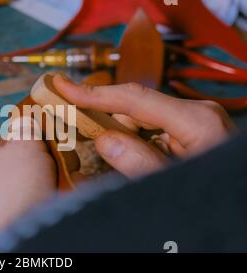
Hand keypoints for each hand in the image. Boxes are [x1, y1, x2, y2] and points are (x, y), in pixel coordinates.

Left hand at [0, 119, 56, 237]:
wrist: (11, 239)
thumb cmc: (12, 189)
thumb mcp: (22, 145)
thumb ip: (28, 126)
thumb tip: (28, 117)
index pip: (16, 130)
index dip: (36, 129)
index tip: (53, 131)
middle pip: (37, 151)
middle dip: (55, 154)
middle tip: (60, 161)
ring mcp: (13, 192)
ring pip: (48, 172)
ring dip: (62, 173)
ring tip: (65, 181)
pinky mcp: (27, 210)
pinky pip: (51, 193)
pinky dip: (62, 191)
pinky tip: (67, 192)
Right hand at [53, 74, 234, 177]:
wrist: (235, 208)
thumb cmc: (214, 195)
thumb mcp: (173, 182)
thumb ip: (140, 163)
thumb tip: (105, 140)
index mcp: (195, 120)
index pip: (133, 98)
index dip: (94, 93)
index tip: (63, 86)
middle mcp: (194, 113)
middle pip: (134, 108)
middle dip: (104, 119)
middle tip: (72, 126)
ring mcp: (192, 121)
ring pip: (141, 121)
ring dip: (120, 136)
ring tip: (103, 155)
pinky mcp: (188, 131)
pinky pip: (151, 131)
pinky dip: (134, 142)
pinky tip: (127, 158)